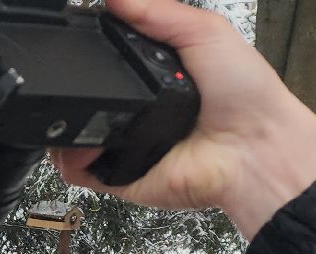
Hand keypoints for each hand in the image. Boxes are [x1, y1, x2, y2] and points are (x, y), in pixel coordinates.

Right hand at [50, 0, 315, 238]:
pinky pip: (76, 168)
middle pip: (83, 95)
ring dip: (62, 120)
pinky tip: (84, 141)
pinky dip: (70, 156)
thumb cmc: (246, 95)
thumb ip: (158, 12)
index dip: (88, 49)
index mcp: (152, 76)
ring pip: (70, 133)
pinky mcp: (117, 175)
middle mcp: (136, 110)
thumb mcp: (205, 32)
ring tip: (74, 107)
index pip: (105, 61)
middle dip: (69, 84)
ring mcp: (124, 143)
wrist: (253, 149)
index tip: (76, 35)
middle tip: (71, 73)